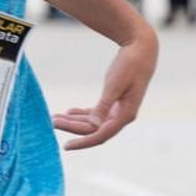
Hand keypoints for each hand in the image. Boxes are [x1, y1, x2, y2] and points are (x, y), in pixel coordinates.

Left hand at [52, 32, 156, 149]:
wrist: (142, 50)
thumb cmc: (130, 66)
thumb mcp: (114, 85)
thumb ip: (104, 106)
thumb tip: (94, 127)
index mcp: (125, 116)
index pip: (100, 135)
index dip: (82, 142)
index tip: (65, 146)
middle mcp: (122, 117)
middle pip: (94, 129)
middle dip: (73, 127)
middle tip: (52, 122)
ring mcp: (119, 111)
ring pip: (93, 122)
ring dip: (75, 121)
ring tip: (56, 118)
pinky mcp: (115, 103)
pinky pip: (96, 114)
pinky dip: (82, 114)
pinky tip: (69, 112)